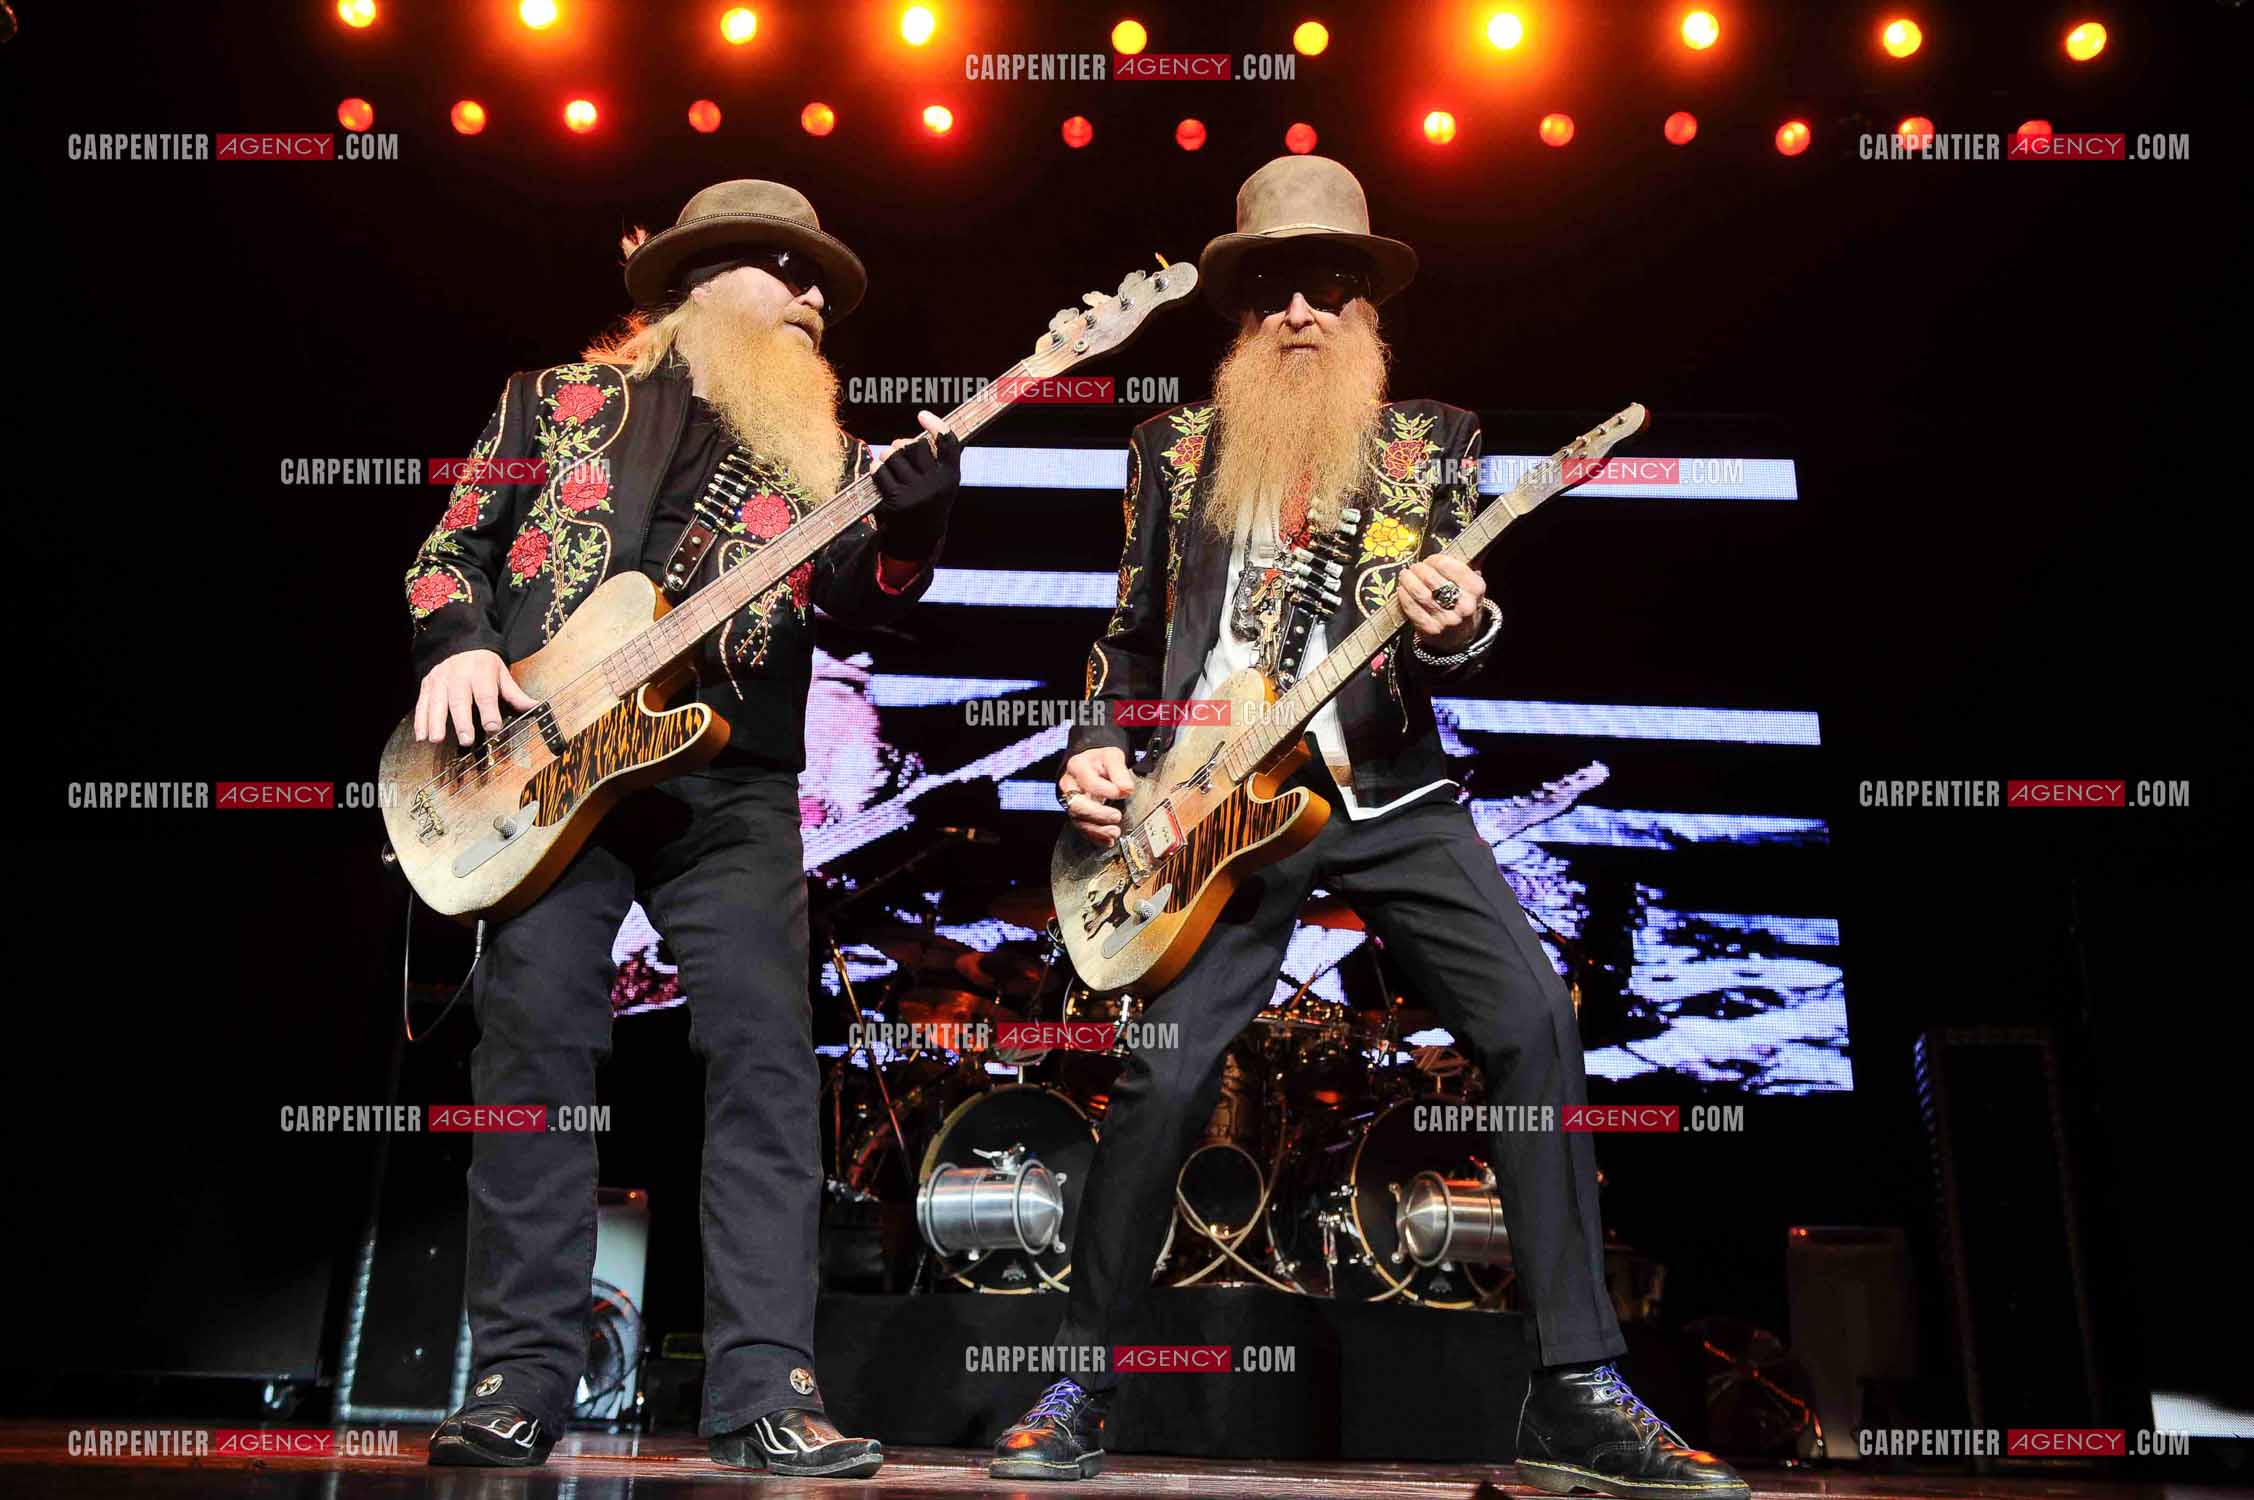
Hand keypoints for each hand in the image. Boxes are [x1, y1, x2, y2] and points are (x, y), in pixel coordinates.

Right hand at [415, 648, 536, 746]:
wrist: (460, 645)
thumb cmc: (484, 665)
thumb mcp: (502, 675)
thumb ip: (515, 694)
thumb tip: (536, 707)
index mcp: (481, 672)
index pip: (486, 694)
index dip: (489, 711)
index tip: (493, 728)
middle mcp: (459, 675)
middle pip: (459, 699)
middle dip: (462, 720)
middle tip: (465, 740)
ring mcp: (441, 680)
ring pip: (437, 702)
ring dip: (435, 722)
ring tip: (436, 740)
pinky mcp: (427, 685)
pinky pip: (422, 703)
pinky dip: (420, 720)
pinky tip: (421, 736)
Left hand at [871, 410, 959, 560]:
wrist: (919, 541)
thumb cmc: (929, 502)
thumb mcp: (942, 483)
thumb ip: (934, 460)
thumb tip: (908, 438)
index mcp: (951, 477)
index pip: (948, 443)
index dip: (935, 425)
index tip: (922, 415)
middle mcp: (936, 485)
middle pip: (914, 446)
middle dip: (902, 445)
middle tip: (898, 449)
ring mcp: (916, 493)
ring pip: (894, 456)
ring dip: (887, 456)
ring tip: (888, 462)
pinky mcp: (896, 501)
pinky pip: (880, 472)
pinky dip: (877, 469)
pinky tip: (879, 473)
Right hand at [1059, 746, 1134, 845]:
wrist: (1092, 766)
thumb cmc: (1101, 761)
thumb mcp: (1113, 757)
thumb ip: (1120, 771)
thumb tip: (1126, 788)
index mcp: (1077, 767)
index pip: (1089, 782)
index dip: (1106, 790)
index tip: (1123, 792)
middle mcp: (1070, 785)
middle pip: (1077, 804)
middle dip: (1098, 813)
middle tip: (1116, 816)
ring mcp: (1071, 801)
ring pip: (1078, 819)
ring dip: (1097, 829)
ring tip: (1115, 832)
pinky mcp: (1076, 814)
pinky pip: (1082, 828)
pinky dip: (1095, 836)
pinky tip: (1108, 840)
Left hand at [1397, 555, 1486, 652]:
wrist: (1461, 638)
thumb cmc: (1463, 604)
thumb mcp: (1471, 586)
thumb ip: (1464, 566)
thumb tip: (1455, 545)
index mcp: (1476, 589)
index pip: (1450, 566)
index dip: (1435, 560)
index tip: (1429, 560)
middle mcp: (1464, 605)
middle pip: (1432, 579)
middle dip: (1419, 569)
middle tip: (1414, 567)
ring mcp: (1447, 619)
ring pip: (1421, 593)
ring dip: (1408, 581)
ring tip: (1405, 575)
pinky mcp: (1431, 629)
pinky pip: (1412, 609)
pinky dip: (1404, 597)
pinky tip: (1402, 590)